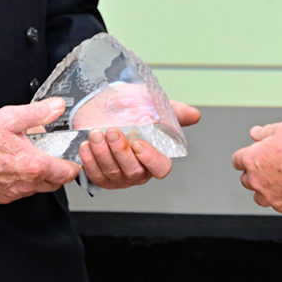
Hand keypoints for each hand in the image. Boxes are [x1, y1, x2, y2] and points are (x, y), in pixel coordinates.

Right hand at [0, 99, 80, 203]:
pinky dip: (24, 183)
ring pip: (38, 189)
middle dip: (59, 172)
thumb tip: (57, 107)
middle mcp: (26, 183)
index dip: (74, 165)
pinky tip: (16, 168)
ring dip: (41, 178)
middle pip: (55, 184)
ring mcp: (13, 193)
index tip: (73, 157)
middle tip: (56, 157)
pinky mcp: (0, 197)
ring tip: (34, 160)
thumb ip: (39, 113)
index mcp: (34, 165)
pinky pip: (21, 193)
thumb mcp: (11, 118)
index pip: (67, 173)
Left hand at [78, 100, 200, 189]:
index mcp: (153, 157)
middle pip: (134, 171)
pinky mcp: (99, 177)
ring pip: (112, 173)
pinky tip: (86, 146)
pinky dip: (89, 161)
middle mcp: (137, 170)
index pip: (160, 168)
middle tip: (112, 132)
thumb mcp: (151, 105)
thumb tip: (194, 115)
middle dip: (121, 152)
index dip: (151, 159)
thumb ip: (173, 112)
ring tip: (96, 135)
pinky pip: (95, 175)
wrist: (98, 107)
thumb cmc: (126, 109)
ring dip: (103, 154)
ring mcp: (118, 177)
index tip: (139, 143)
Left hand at [230, 121, 281, 212]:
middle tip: (271, 166)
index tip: (254, 156)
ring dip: (264, 188)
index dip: (246, 156)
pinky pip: (274, 203)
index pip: (236, 160)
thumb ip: (264, 132)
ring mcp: (267, 195)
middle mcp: (255, 179)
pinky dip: (279, 197)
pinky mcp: (281, 206)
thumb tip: (255, 132)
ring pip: (258, 195)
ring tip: (279, 179)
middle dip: (255, 173)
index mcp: (251, 159)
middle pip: (246, 179)